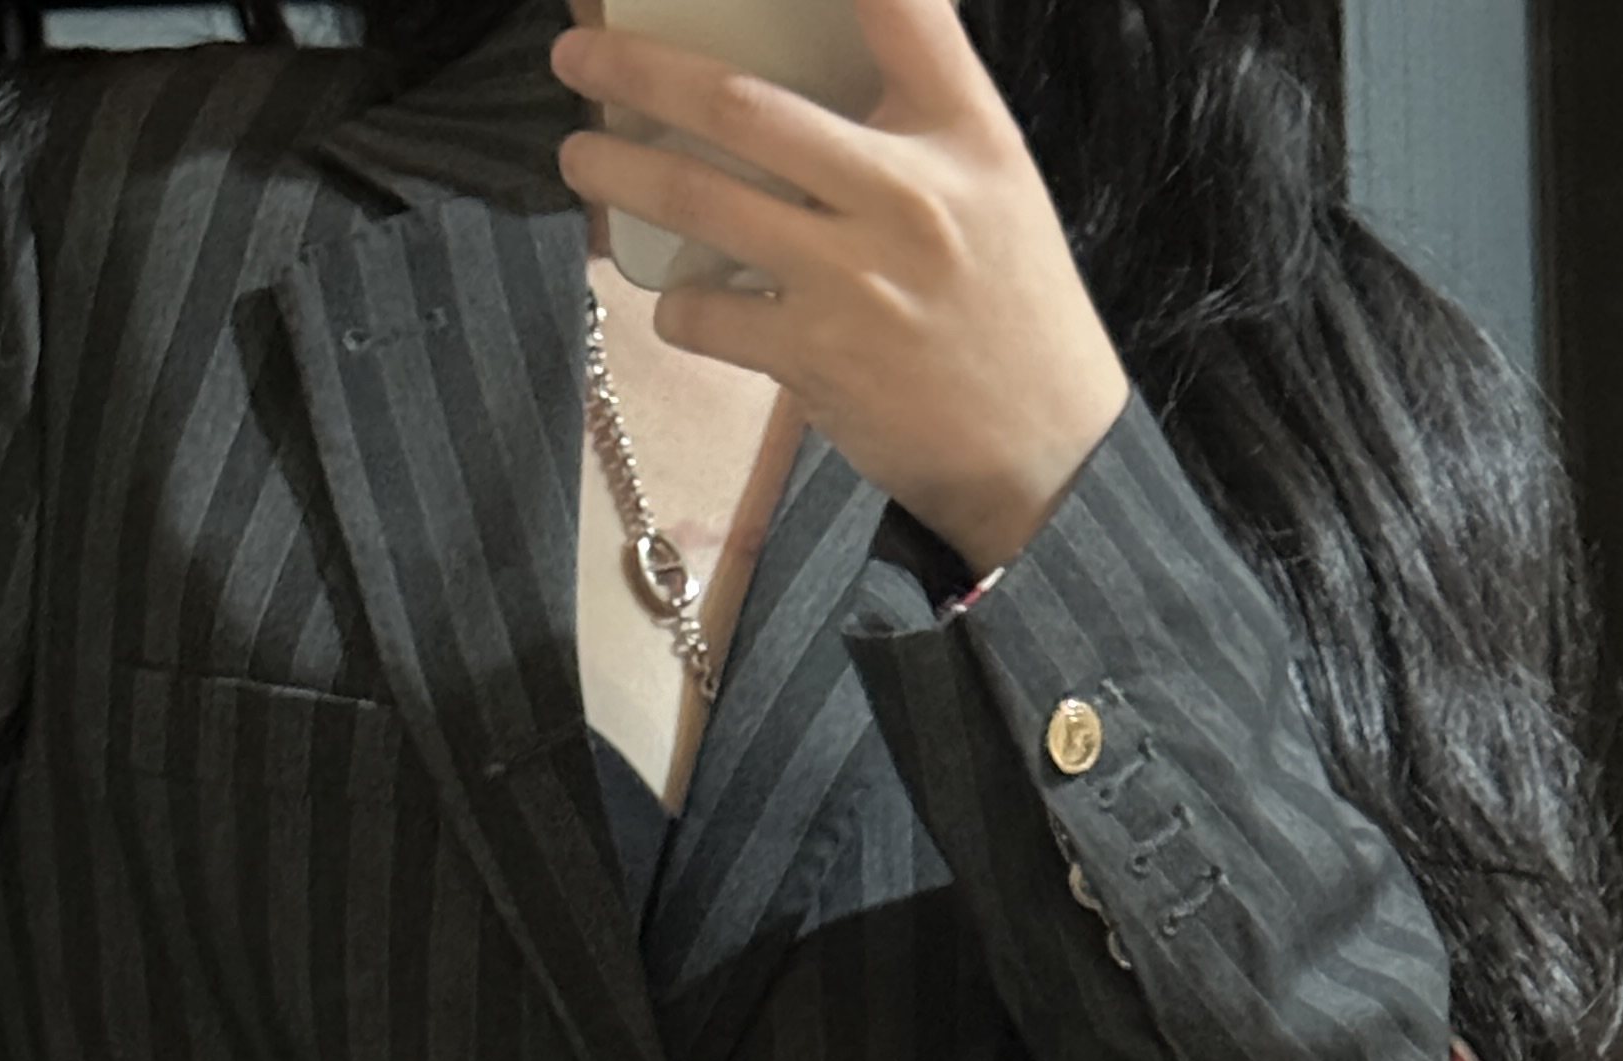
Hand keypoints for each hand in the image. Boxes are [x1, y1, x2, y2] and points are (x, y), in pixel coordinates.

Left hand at [549, 0, 1129, 573]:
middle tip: (578, 57)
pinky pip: (712, 315)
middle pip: (744, 106)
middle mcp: (904, 194)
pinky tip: (675, 299)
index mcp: (962, 135)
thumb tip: (824, 64)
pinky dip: (678, 304)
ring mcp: (854, 279)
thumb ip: (921, 111)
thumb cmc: (1013, 311)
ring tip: (580, 159)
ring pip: (705, 202)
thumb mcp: (996, 185)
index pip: (903, 11)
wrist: (1044, 455)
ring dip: (623, 175)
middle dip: (641, 72)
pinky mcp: (819, 360)